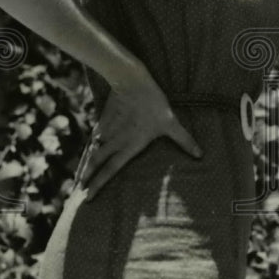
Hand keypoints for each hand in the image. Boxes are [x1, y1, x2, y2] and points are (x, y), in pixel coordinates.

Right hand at [80, 73, 202, 199]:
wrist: (131, 80)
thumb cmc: (153, 103)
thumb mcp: (170, 122)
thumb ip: (184, 140)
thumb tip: (200, 154)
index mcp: (129, 145)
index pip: (111, 169)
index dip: (99, 184)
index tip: (89, 197)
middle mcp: (115, 141)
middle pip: (96, 164)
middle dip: (87, 180)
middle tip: (78, 195)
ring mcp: (106, 131)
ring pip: (92, 153)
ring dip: (85, 167)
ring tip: (78, 181)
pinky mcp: (103, 122)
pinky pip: (94, 140)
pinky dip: (89, 150)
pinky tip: (87, 155)